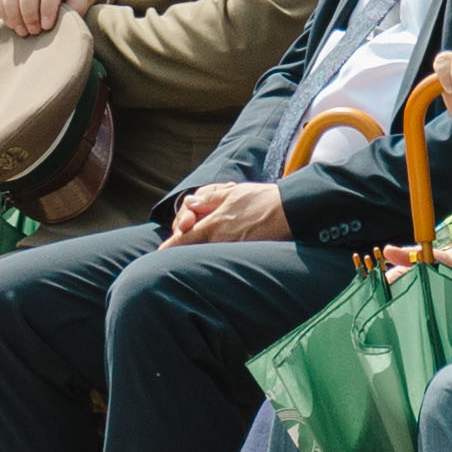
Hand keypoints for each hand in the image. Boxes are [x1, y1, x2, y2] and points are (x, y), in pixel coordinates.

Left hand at [168, 181, 289, 246]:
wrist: (293, 212)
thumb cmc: (264, 200)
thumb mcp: (233, 193)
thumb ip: (209, 199)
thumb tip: (190, 203)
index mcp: (213, 226)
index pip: (182, 241)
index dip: (168, 248)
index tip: (159, 254)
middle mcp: (220, 243)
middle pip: (192, 251)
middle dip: (184, 248)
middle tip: (184, 240)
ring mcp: (233, 252)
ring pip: (207, 255)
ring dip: (201, 252)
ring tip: (200, 249)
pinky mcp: (246, 258)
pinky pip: (225, 258)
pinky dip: (218, 255)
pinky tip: (221, 253)